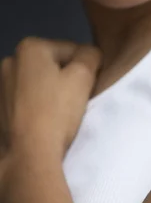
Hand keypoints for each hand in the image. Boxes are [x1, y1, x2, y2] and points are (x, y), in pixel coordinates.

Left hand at [0, 37, 102, 162]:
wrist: (30, 154)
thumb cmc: (57, 112)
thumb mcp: (83, 77)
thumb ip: (91, 56)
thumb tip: (90, 54)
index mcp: (30, 48)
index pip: (73, 50)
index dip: (87, 69)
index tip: (89, 90)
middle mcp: (9, 61)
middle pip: (53, 66)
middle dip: (66, 80)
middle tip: (77, 102)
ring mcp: (1, 86)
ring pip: (40, 84)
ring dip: (52, 94)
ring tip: (61, 115)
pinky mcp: (0, 109)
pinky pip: (28, 101)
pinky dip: (38, 107)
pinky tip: (45, 123)